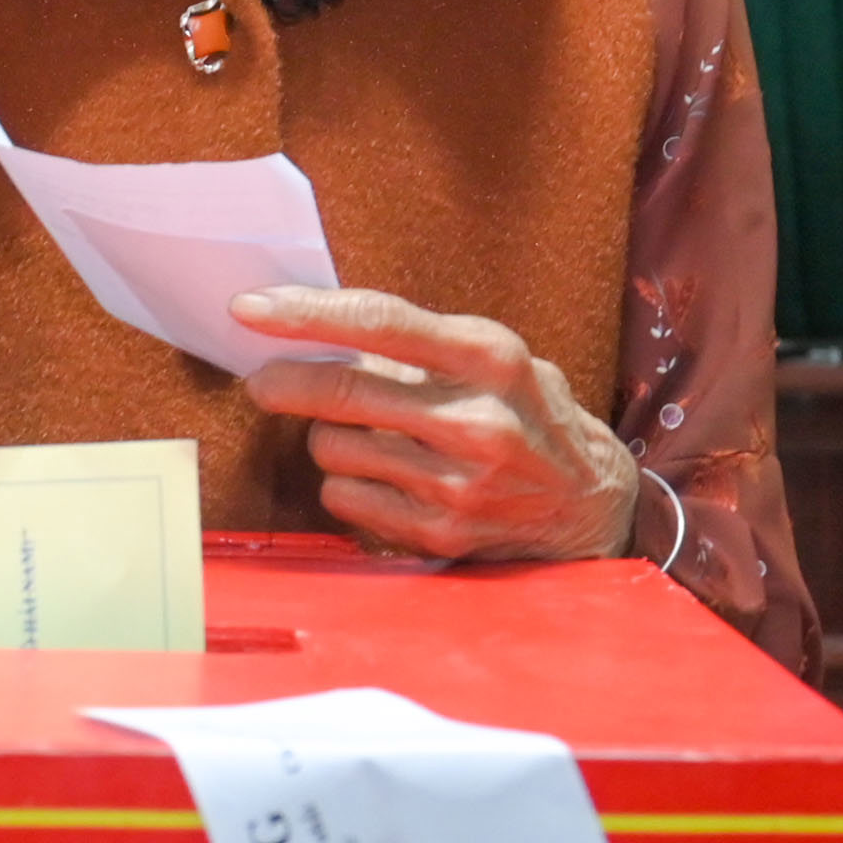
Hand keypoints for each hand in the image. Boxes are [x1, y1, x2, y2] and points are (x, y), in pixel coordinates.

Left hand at [229, 284, 642, 563]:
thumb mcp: (499, 361)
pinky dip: (347, 485)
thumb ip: (420, 347)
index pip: (381, 323)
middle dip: (286, 383)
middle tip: (265, 381)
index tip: (251, 309)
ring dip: (331, 439)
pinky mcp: (440, 533)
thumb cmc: (531, 417)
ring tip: (369, 437)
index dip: (306, 314)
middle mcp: (476, 419)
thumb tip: (319, 336)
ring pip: (334, 449)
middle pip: (342, 393)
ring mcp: (457, 483)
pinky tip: (382, 478)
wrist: (591, 506)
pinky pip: (346, 499)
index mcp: (491, 357)